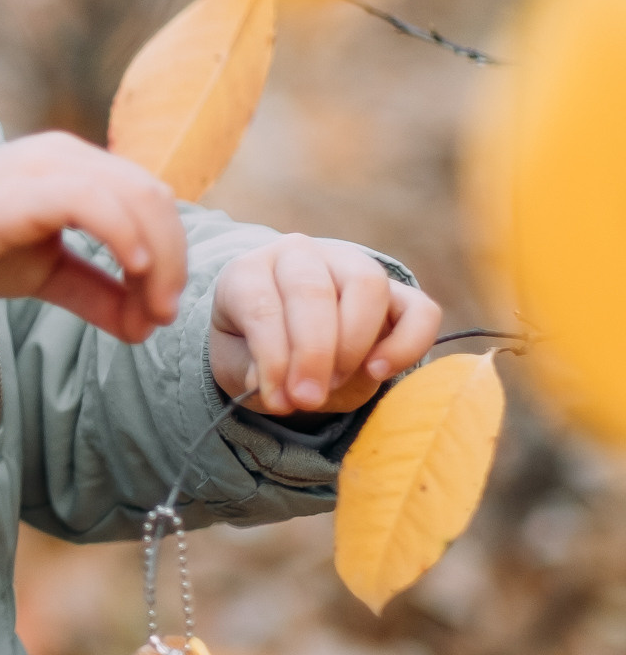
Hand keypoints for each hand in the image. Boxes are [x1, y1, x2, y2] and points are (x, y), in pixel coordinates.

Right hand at [0, 134, 187, 345]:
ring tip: (152, 310)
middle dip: (173, 261)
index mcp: (75, 167)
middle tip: (163, 317)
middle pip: (153, 196)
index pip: (150, 199)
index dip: (173, 255)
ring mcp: (45, 166)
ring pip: (135, 196)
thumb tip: (144, 327)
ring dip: (159, 259)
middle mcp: (66, 155)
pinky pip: (92, 202)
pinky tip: (134, 272)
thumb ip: (96, 293)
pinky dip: (125, 236)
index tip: (161, 314)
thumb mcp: (46, 274)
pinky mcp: (23, 189)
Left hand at [208, 237, 441, 411]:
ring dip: (353, 343)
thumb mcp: (236, 365)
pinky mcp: (395, 291)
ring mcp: (350, 265)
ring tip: (336, 383)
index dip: (272, 358)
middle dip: (313, 354)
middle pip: (313, 291)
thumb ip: (250, 375)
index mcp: (248, 271)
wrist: (286, 335)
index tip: (279, 400)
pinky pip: (418, 309)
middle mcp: (299, 255)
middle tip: (308, 399)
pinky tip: (379, 371)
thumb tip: (278, 389)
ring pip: (367, 285)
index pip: (260, 305)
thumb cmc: (253, 349)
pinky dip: (407, 344)